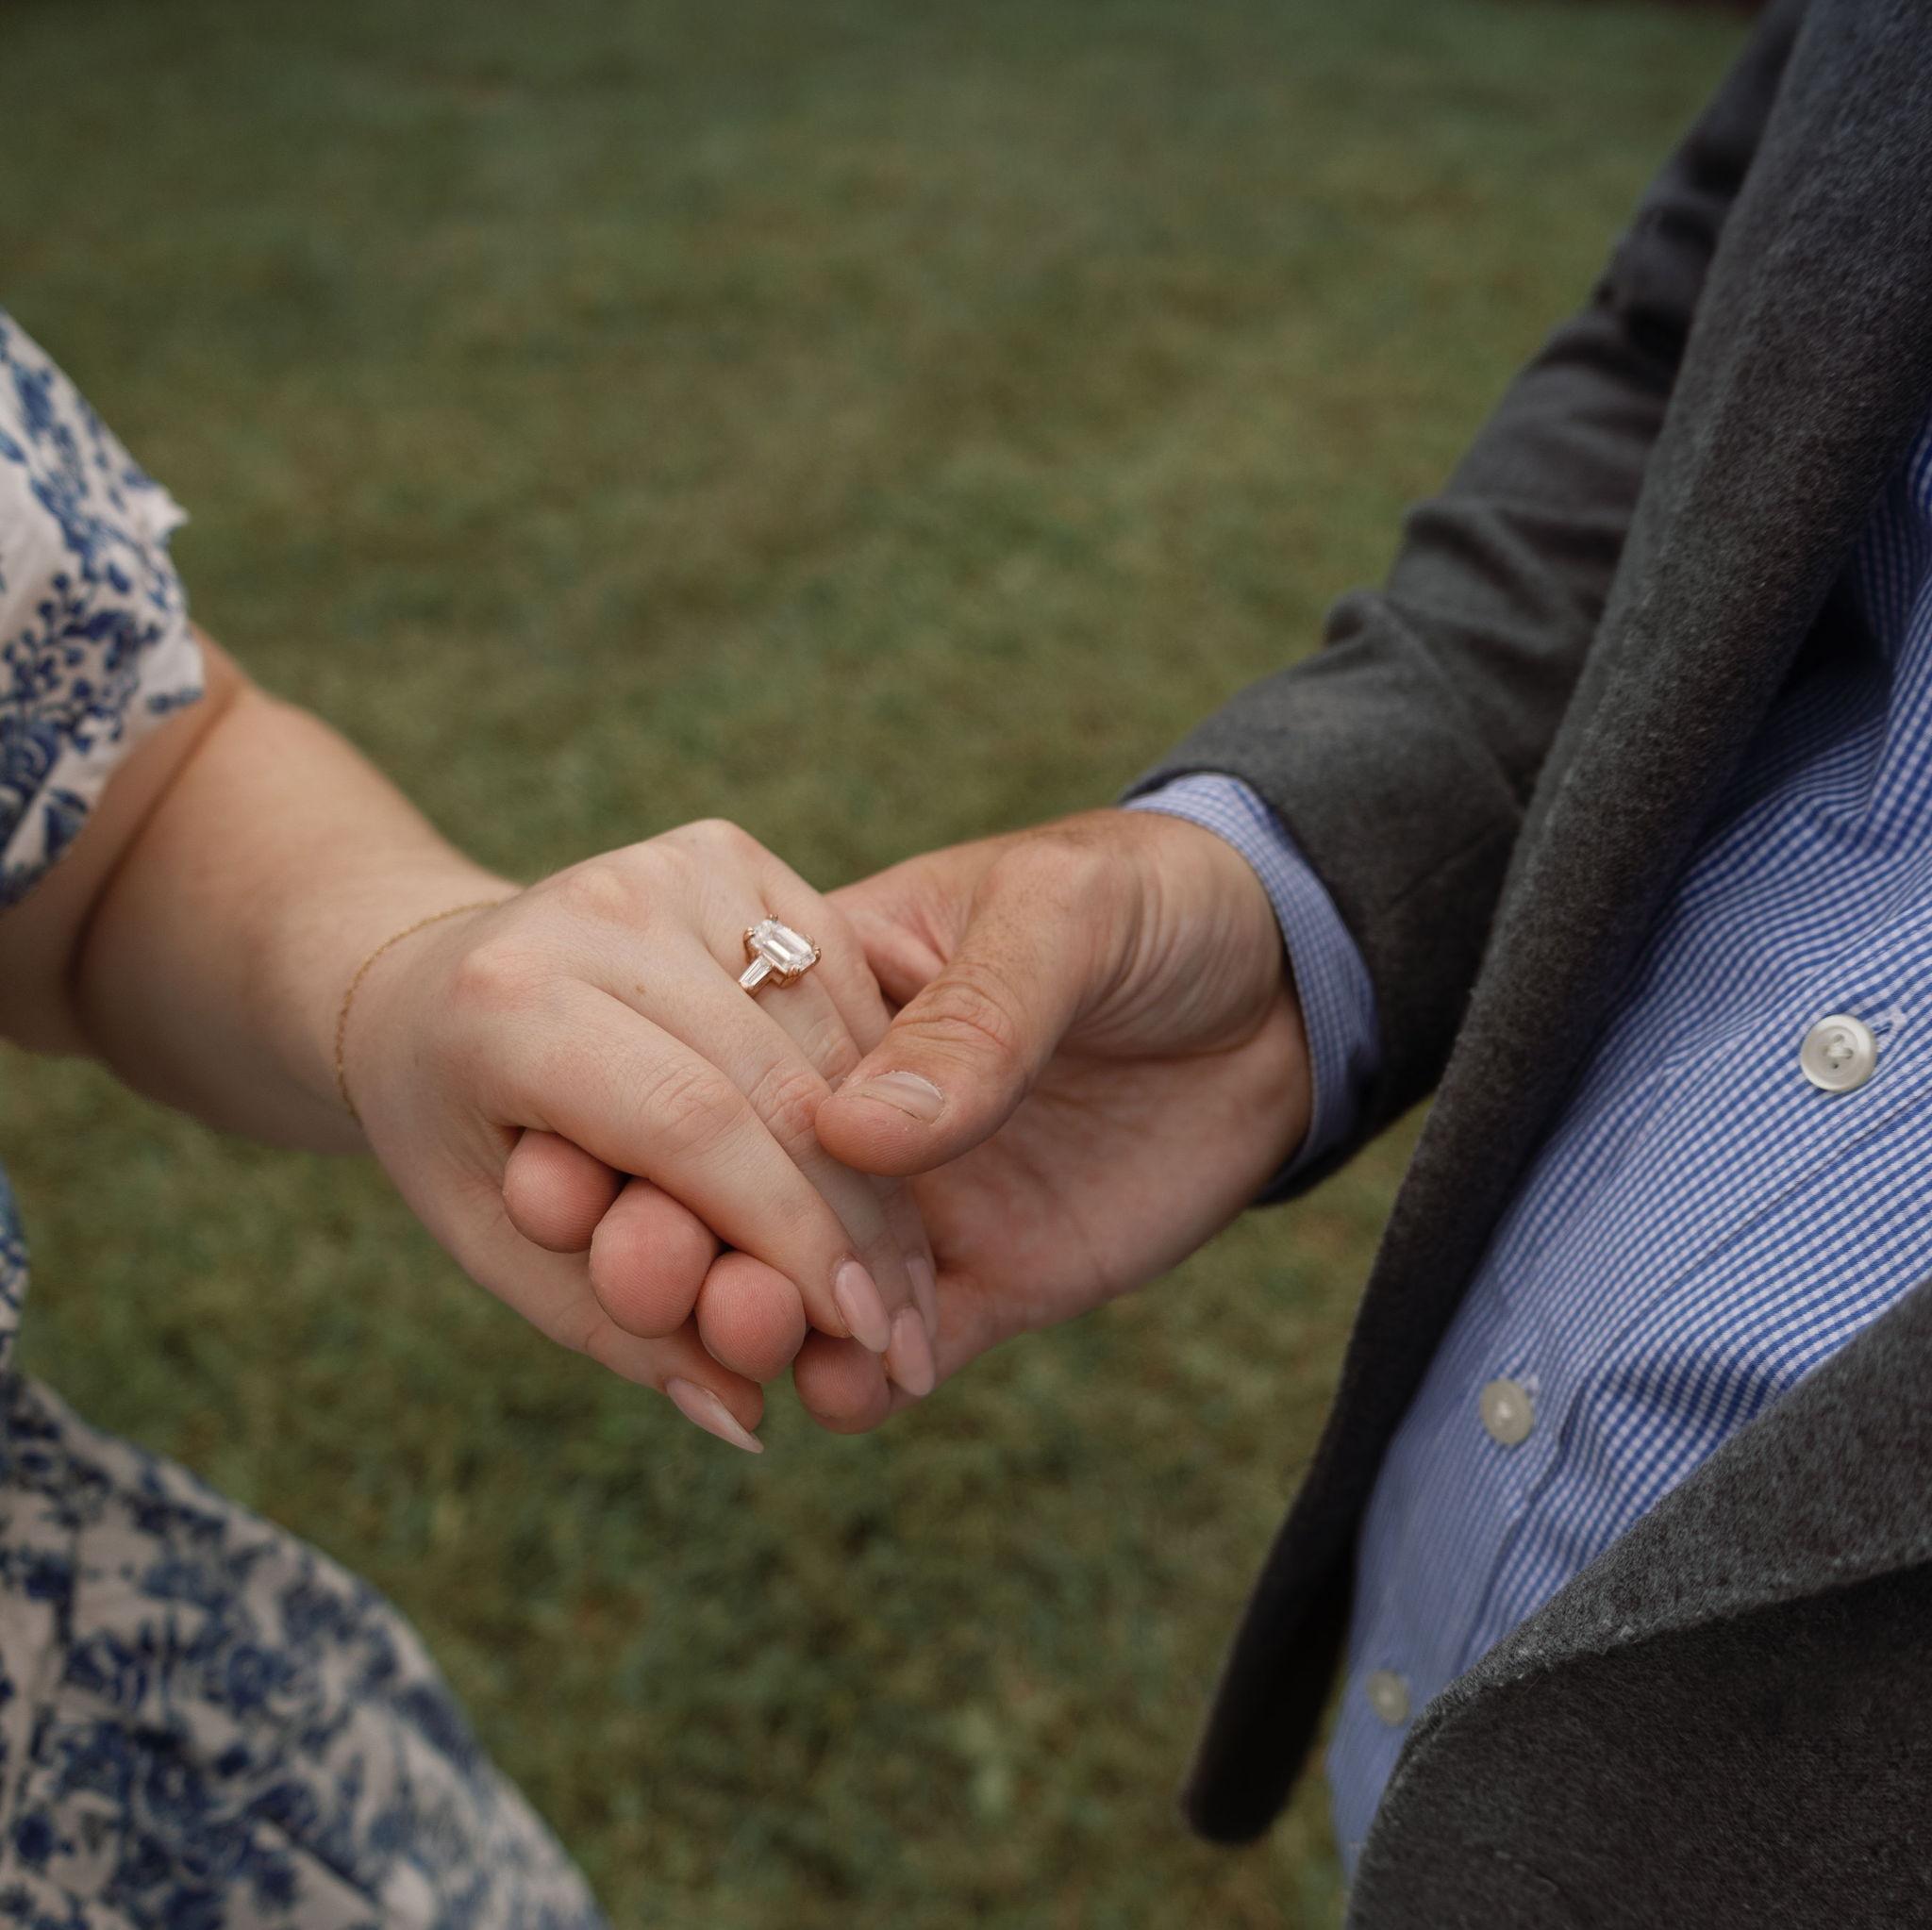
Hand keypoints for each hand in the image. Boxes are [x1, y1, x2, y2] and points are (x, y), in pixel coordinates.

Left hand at [341, 819, 937, 1451]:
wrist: (419, 980)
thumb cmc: (457, 1132)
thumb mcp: (498, 1247)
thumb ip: (616, 1328)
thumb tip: (746, 1420)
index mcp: (506, 1003)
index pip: (690, 1127)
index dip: (789, 1237)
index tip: (860, 1334)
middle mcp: (594, 906)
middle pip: (777, 1083)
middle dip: (856, 1225)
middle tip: (905, 1333)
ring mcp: (667, 861)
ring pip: (828, 1036)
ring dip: (884, 1171)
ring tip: (907, 1280)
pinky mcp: (726, 847)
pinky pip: (840, 981)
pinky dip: (872, 1088)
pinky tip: (892, 1178)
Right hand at [505, 809, 1308, 1433]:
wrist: (1287, 990)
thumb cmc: (1156, 903)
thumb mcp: (1064, 913)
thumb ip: (972, 1011)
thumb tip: (851, 1129)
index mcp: (824, 993)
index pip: (702, 1065)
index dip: (631, 1120)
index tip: (571, 1169)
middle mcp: (844, 1112)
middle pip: (717, 1189)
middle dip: (662, 1234)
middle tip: (639, 1271)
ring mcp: (907, 1207)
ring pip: (786, 1285)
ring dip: (743, 1321)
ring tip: (746, 1338)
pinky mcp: (978, 1285)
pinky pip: (892, 1355)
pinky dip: (852, 1386)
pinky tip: (838, 1393)